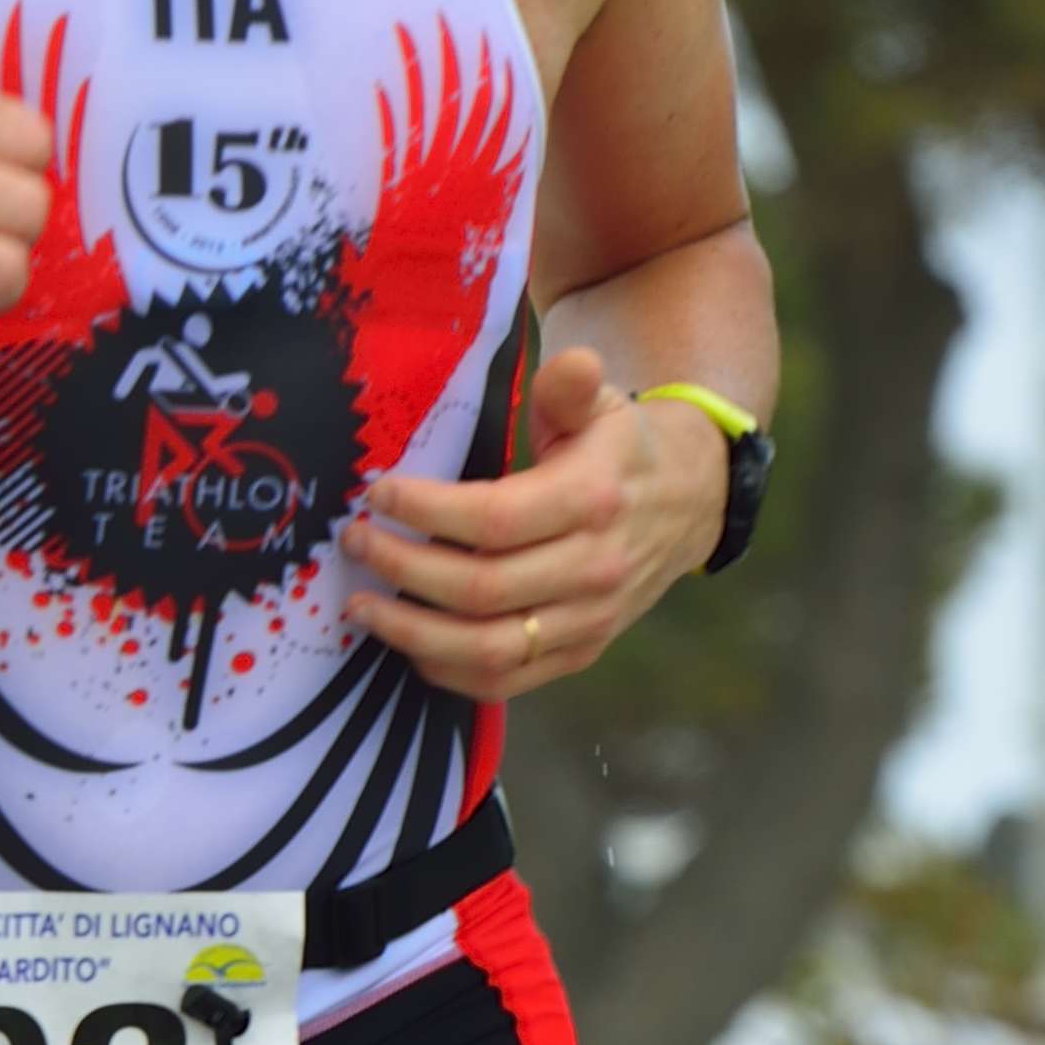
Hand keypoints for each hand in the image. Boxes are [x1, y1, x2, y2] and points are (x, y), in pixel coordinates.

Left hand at [344, 345, 734, 700]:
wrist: (688, 505)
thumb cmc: (620, 450)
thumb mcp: (602, 404)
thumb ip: (570, 387)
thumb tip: (572, 361)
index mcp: (592, 501)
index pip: (493, 520)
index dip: (426, 512)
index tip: (378, 496)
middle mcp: (593, 569)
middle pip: (479, 589)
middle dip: (402, 569)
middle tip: (356, 543)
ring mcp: (588, 620)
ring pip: (487, 648)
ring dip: (412, 633)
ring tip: (362, 606)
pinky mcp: (580, 654)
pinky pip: (504, 682)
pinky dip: (447, 671)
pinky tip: (408, 642)